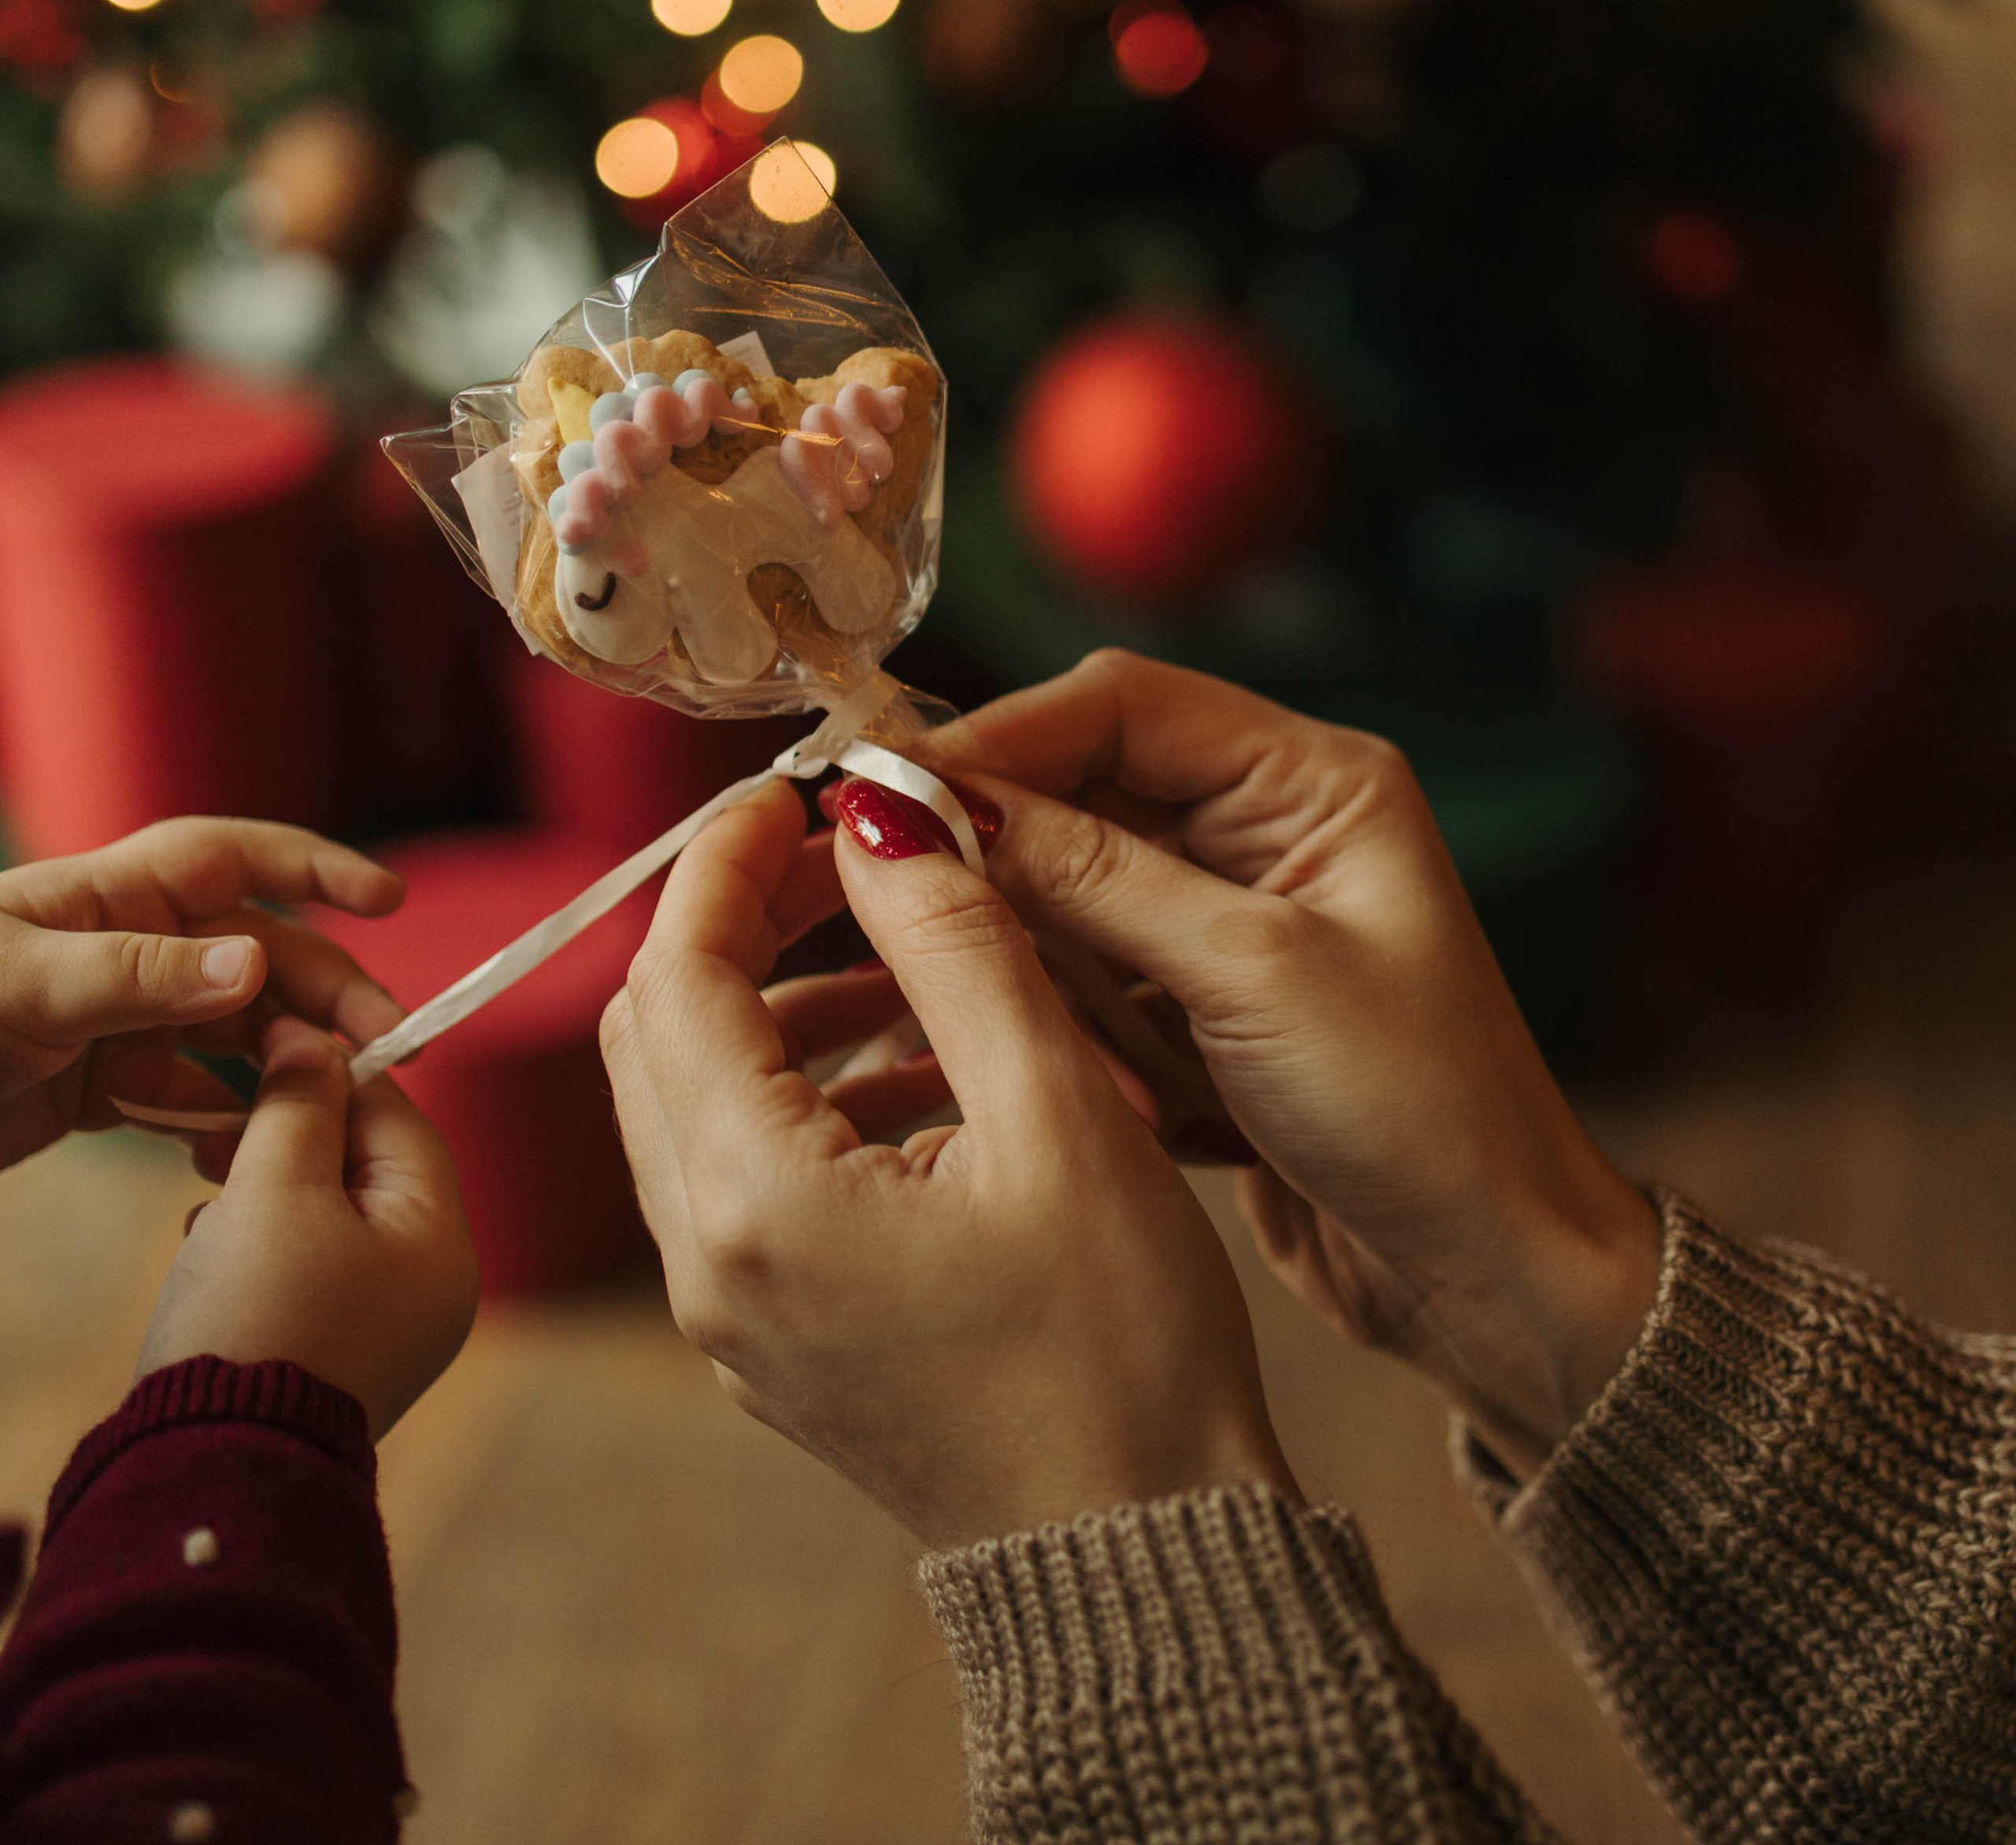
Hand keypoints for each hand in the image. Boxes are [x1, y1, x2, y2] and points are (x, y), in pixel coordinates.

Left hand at [0, 818, 406, 1174]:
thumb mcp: (21, 983)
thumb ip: (139, 973)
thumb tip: (259, 965)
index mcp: (112, 899)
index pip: (232, 861)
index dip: (315, 869)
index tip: (389, 898)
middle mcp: (131, 952)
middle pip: (262, 959)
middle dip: (333, 995)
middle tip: (393, 1042)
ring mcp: (122, 1021)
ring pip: (240, 1032)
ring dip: (296, 1062)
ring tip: (343, 1101)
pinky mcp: (104, 1087)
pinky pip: (192, 1102)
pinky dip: (230, 1126)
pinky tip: (258, 1151)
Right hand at [137, 1017, 477, 1438]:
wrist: (215, 1466)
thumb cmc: (257, 1319)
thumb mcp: (274, 1191)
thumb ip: (299, 1107)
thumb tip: (312, 1042)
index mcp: (441, 1241)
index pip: (402, 1122)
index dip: (336, 1074)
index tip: (275, 1043)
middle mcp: (433, 1285)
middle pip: (370, 1169)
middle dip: (296, 1136)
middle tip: (227, 1117)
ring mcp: (388, 1328)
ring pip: (332, 1219)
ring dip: (270, 1189)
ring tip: (212, 1179)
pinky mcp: (336, 1356)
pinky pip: (310, 1271)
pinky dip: (263, 1245)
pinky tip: (212, 1243)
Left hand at [600, 777, 1294, 1550]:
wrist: (1144, 1562)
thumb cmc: (1123, 1349)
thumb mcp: (1058, 1112)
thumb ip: (956, 947)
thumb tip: (885, 820)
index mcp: (754, 1203)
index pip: (675, 974)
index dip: (727, 862)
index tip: (795, 790)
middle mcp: (706, 1265)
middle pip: (660, 1035)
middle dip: (742, 926)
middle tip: (852, 864)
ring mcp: (731, 1317)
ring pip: (702, 1105)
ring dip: (785, 1013)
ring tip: (916, 971)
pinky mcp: (776, 1343)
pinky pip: (749, 1180)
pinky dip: (812, 1102)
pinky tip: (930, 1080)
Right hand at [915, 651, 1661, 1482]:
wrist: (1490, 1272)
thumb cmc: (1422, 1112)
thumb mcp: (1252, 976)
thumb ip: (1095, 880)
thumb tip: (941, 803)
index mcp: (1314, 784)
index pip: (1123, 706)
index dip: (1001, 736)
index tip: (891, 788)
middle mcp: (1268, 830)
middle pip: (1086, 781)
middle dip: (988, 827)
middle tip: (871, 865)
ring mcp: (1229, 917)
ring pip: (1071, 877)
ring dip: (1008, 919)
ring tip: (921, 956)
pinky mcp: (1200, 1000)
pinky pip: (1087, 963)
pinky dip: (1041, 991)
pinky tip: (991, 1020)